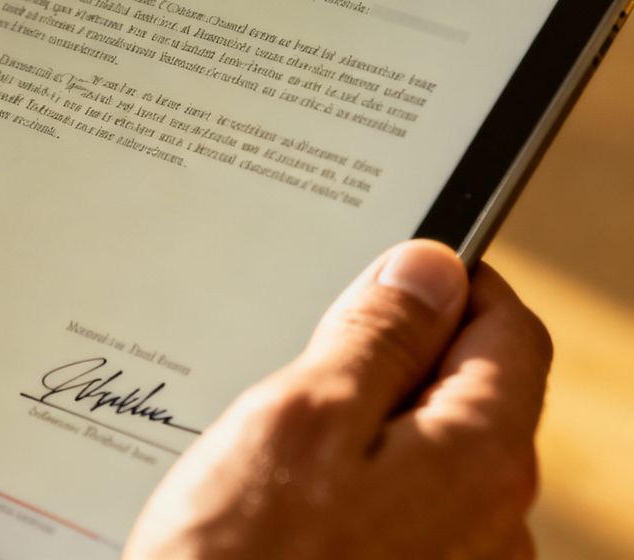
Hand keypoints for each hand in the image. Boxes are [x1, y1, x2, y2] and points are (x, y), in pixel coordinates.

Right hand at [124, 240, 551, 558]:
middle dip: (397, 363)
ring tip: (283, 453)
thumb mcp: (301, 415)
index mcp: (481, 459)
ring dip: (370, 433)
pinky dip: (358, 493)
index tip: (395, 268)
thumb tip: (426, 267)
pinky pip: (405, 519)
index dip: (452, 284)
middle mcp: (495, 525)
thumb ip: (376, 335)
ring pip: (431, 460)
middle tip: (307, 367)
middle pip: (472, 396)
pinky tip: (290, 509)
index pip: (510, 330)